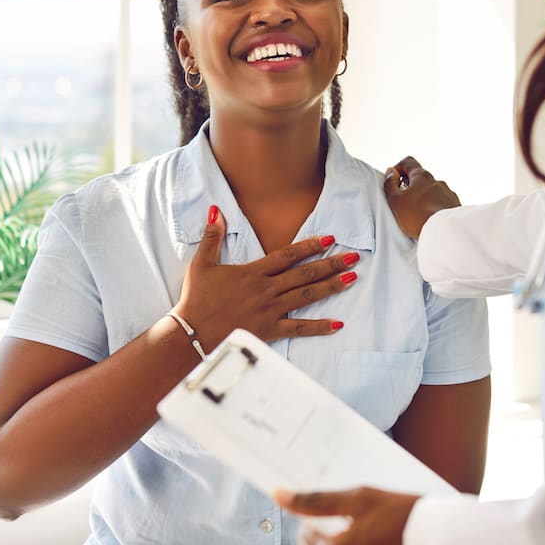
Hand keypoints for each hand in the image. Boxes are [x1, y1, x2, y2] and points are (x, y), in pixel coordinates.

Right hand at [177, 206, 359, 349]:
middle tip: (353, 257)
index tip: (330, 238)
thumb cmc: (195, 299)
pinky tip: (338, 324)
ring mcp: (270, 310)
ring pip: (306, 296)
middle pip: (305, 274)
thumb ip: (212, 237)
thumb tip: (215, 210)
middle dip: (331, 263)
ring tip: (351, 278)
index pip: (287, 255)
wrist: (191, 334)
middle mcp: (266, 289)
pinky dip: (319, 327)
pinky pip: (299, 329)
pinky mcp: (270, 331)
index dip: (310, 246)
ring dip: (330, 286)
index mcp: (253, 272)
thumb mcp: (201, 264)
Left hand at [275, 487, 418, 544]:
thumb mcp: (358, 498)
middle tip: (358, 515)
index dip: (317, 516)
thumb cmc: (400, 513)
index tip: (337, 507)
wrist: (440, 536)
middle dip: (333, 531)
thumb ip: (316, 500)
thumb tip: (278, 495)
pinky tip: (377, 537)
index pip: (307, 536)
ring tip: (371, 525)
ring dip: (348, 541)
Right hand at [384, 157, 460, 239]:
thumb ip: (390, 184)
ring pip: (432, 190)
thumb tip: (391, 172)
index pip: (408, 162)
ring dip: (423, 197)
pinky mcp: (454, 205)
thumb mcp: (395, 201)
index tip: (394, 181)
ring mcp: (448, 192)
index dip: (398, 169)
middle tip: (403, 201)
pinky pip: (441, 202)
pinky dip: (434, 206)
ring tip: (417, 213)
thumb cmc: (419, 217)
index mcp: (421, 176)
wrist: (444, 233)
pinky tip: (429, 218)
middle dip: (410, 186)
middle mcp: (437, 181)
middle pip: (420, 177)